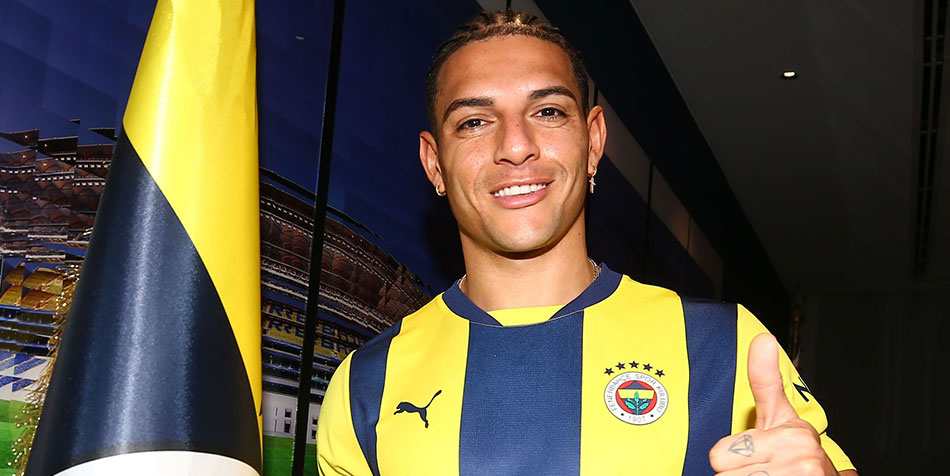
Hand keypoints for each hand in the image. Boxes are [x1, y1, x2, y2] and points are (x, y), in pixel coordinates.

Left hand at [708, 333, 836, 474]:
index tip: (752, 453)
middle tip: (759, 469)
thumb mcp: (780, 415)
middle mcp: (801, 461)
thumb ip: (765, 380)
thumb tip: (763, 339)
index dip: (729, 457)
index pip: (718, 455)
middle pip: (725, 475)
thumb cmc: (796, 453)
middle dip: (738, 474)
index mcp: (794, 435)